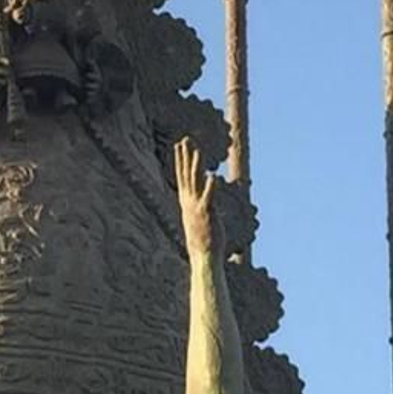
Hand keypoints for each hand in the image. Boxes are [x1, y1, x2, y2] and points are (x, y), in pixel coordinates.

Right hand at [173, 138, 216, 258]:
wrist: (203, 254)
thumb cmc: (203, 238)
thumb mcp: (197, 216)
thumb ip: (199, 204)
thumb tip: (202, 196)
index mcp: (186, 200)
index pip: (182, 175)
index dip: (181, 159)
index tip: (179, 144)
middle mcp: (189, 201)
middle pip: (186, 173)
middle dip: (185, 156)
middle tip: (185, 139)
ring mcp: (197, 206)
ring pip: (195, 181)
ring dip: (196, 165)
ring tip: (198, 150)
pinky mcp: (206, 213)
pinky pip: (209, 196)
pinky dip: (210, 186)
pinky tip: (213, 175)